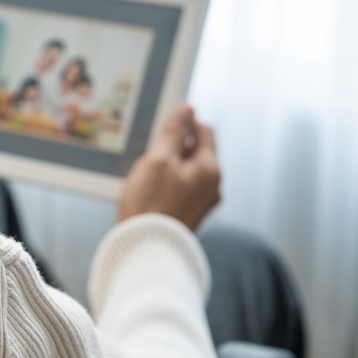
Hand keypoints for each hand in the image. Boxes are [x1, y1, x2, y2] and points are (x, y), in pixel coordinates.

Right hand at [117, 104, 220, 231]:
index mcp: (210, 169)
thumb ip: (174, 131)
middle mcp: (212, 185)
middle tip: (151, 153)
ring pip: (186, 168)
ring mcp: (202, 201)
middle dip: (173, 146)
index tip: (163, 124)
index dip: (184, 122)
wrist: (144, 249)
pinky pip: (182, 186)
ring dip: (168, 164)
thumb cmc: (150, 205)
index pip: (204, 130)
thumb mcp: (159, 159)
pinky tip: (150, 190)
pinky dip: (167, 181)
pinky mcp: (190, 213)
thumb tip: (186, 108)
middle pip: (196, 150)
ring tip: (147, 175)